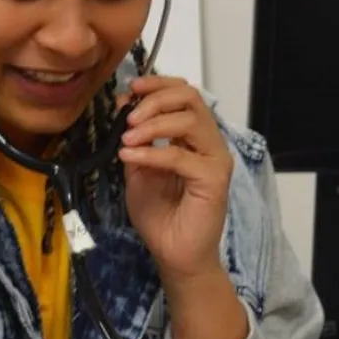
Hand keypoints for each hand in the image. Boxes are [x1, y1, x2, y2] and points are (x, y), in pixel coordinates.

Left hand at [119, 75, 233, 283]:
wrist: (173, 253)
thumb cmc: (159, 214)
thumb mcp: (138, 169)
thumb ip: (135, 140)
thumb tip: (123, 106)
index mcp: (193, 136)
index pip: (185, 94)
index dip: (158, 84)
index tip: (131, 89)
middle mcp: (209, 142)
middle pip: (190, 98)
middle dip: (155, 100)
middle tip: (128, 116)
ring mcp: (215, 159)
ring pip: (190, 120)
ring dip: (153, 124)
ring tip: (127, 138)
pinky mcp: (214, 179)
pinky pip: (180, 155)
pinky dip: (151, 153)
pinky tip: (129, 157)